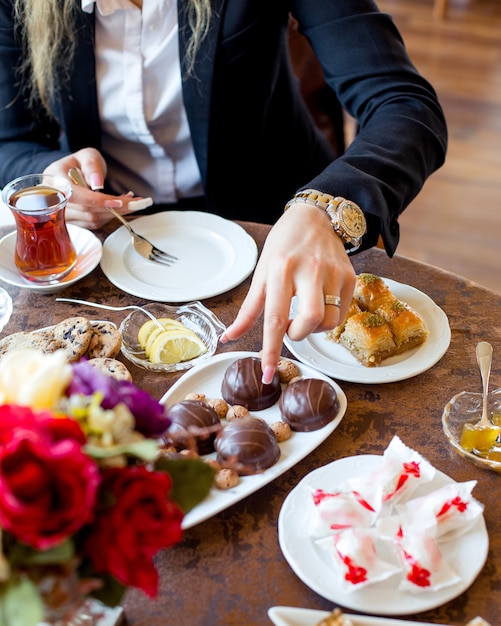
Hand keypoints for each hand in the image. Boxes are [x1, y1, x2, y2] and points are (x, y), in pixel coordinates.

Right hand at [43, 148, 151, 228]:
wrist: (69, 175)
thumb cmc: (78, 163)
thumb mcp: (86, 155)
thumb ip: (91, 165)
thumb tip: (97, 183)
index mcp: (55, 180)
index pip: (76, 195)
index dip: (98, 201)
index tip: (119, 202)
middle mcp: (56, 200)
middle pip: (88, 210)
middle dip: (117, 208)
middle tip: (138, 202)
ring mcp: (65, 214)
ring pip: (93, 220)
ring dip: (117, 213)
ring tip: (133, 202)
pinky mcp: (75, 222)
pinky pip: (95, 223)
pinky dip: (112, 216)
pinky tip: (122, 207)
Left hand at [222, 204, 355, 381]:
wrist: (315, 217)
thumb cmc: (283, 246)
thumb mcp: (261, 273)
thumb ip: (248, 309)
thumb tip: (229, 337)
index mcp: (281, 269)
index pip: (274, 318)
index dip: (271, 349)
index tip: (268, 373)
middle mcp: (309, 270)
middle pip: (310, 321)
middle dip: (298, 335)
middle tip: (291, 328)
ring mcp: (333, 273)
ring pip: (330, 321)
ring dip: (314, 329)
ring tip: (305, 315)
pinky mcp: (350, 276)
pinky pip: (343, 312)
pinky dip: (329, 317)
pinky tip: (320, 304)